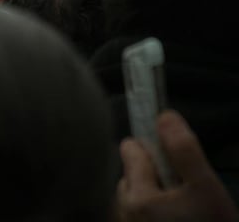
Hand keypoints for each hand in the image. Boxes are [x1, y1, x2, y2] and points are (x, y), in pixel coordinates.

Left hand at [118, 110, 238, 221]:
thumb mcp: (206, 189)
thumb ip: (184, 151)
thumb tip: (164, 116)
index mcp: (136, 197)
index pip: (131, 149)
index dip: (153, 147)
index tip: (172, 155)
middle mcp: (121, 212)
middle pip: (131, 173)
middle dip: (154, 175)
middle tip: (184, 192)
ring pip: (135, 196)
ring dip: (153, 196)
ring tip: (182, 211)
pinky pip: (137, 214)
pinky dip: (151, 213)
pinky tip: (174, 220)